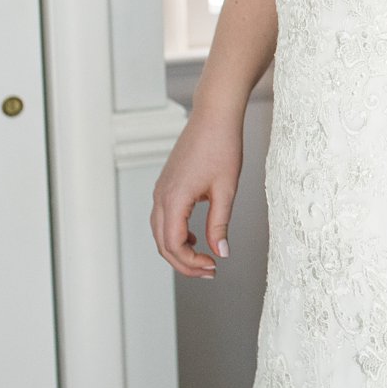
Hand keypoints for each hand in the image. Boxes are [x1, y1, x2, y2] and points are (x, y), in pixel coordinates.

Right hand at [151, 107, 243, 277]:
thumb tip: (221, 253)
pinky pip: (163, 217)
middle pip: (162, 243)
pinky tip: (194, 236)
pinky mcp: (166, 184)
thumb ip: (220, 224)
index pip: (172, 244)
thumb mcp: (226, 189)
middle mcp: (161, 196)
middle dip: (184, 263)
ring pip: (160, 231)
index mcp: (174, 199)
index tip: (213, 267)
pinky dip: (175, 233)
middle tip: (209, 272)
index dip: (191, 263)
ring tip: (203, 259)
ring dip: (178, 249)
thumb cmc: (222, 147)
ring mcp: (161, 189)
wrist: (214, 116)